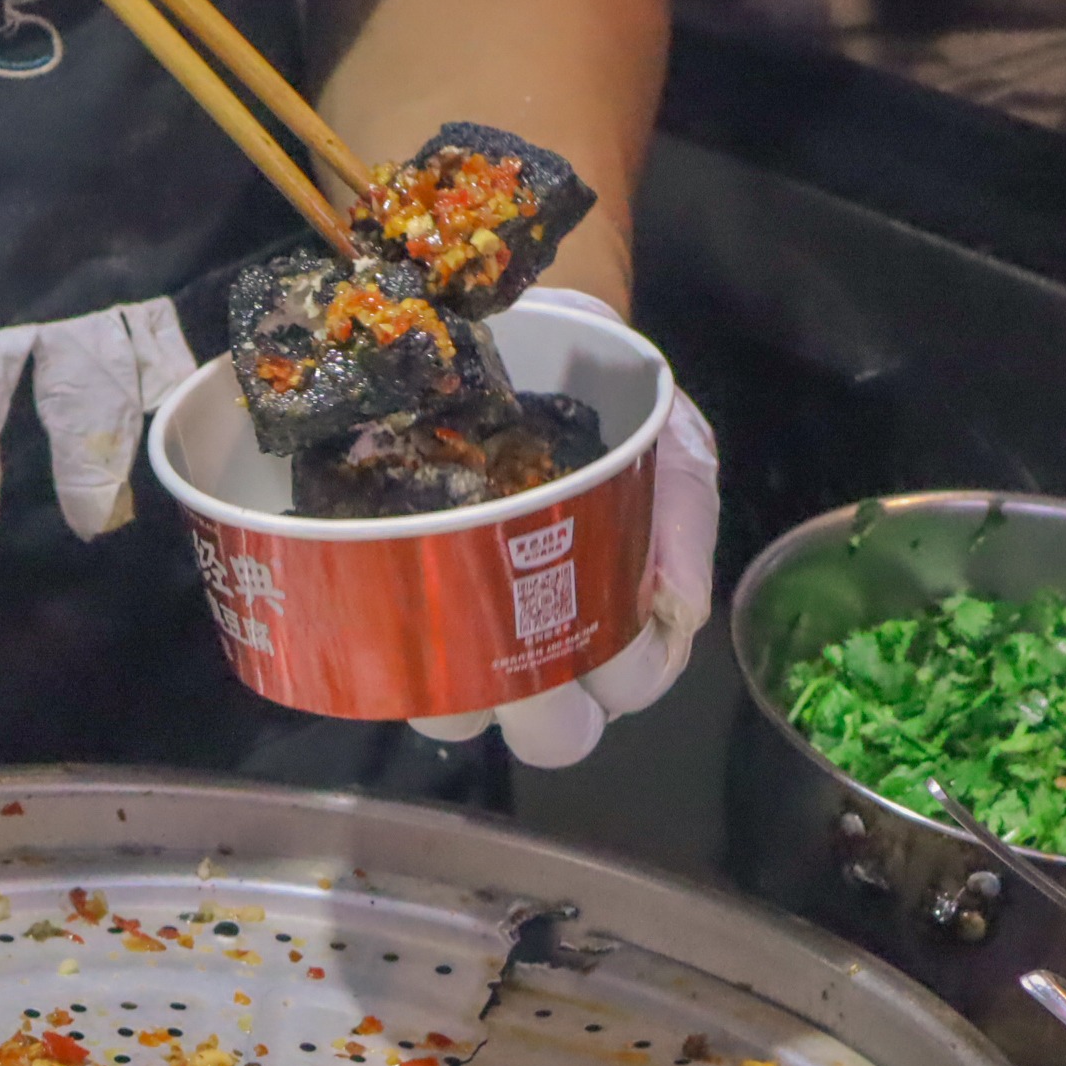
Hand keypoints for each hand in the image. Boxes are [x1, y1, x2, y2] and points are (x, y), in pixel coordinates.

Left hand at [408, 288, 719, 770]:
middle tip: (524, 643)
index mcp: (614, 622)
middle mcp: (541, 646)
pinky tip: (385, 582)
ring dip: (453, 690)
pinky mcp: (394, 600)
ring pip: (457, 716)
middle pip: (544, 732)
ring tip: (447, 613)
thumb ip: (686, 521)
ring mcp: (466, 632)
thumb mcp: (671, 446)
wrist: (530, 333)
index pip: (621, 693)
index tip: (612, 628)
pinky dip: (379, 637)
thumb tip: (680, 610)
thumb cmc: (614, 403)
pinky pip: (381, 657)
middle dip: (541, 711)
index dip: (616, 682)